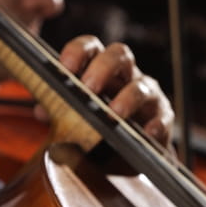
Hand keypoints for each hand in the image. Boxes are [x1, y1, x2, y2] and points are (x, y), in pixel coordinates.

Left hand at [45, 36, 174, 146]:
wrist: (127, 159)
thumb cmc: (99, 130)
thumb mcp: (75, 120)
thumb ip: (59, 111)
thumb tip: (42, 111)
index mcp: (102, 71)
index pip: (91, 47)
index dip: (78, 51)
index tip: (66, 67)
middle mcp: (127, 76)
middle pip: (120, 54)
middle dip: (104, 67)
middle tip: (88, 87)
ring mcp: (148, 96)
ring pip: (143, 86)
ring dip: (128, 98)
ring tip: (114, 113)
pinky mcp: (163, 118)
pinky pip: (163, 117)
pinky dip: (156, 124)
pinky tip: (146, 133)